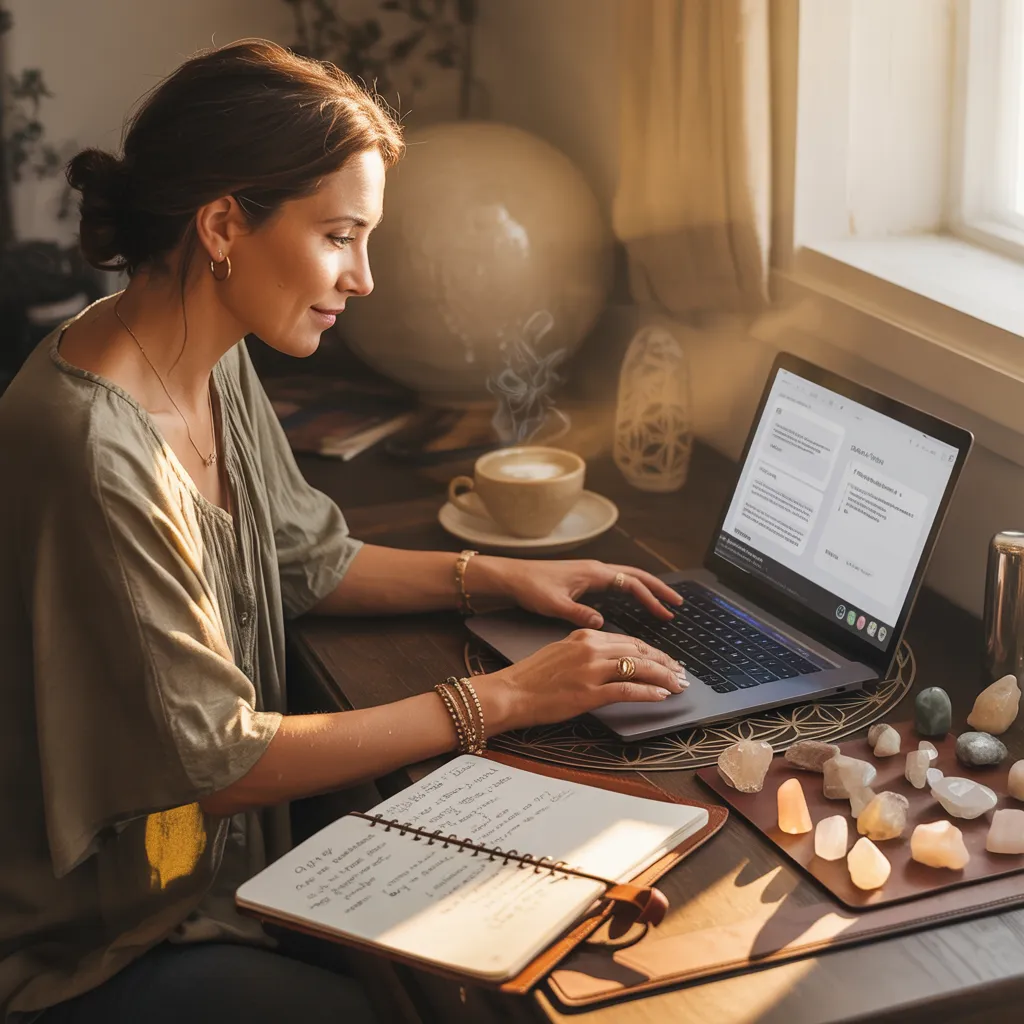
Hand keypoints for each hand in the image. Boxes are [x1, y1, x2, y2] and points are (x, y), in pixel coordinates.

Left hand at [471, 555, 683, 627]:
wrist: (510, 577)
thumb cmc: (531, 587)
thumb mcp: (555, 604)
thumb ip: (579, 614)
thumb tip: (602, 624)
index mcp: (593, 573)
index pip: (631, 583)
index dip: (651, 598)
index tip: (666, 613)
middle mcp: (595, 569)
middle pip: (635, 576)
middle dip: (658, 589)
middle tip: (677, 604)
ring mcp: (590, 573)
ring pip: (626, 578)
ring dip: (646, 589)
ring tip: (662, 604)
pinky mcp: (583, 579)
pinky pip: (615, 583)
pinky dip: (630, 591)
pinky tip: (634, 602)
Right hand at [475, 629, 688, 732]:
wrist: (511, 692)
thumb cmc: (532, 676)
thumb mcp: (561, 651)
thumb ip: (587, 651)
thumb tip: (612, 659)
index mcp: (585, 636)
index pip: (629, 641)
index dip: (653, 652)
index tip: (666, 661)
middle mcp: (591, 648)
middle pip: (639, 652)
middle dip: (664, 663)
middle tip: (681, 673)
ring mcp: (591, 671)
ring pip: (639, 669)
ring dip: (663, 677)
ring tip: (678, 685)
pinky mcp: (589, 693)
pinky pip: (628, 691)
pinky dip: (649, 693)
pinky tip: (661, 696)